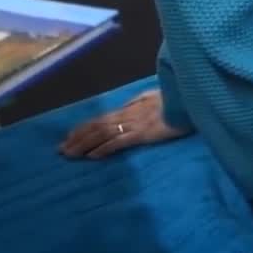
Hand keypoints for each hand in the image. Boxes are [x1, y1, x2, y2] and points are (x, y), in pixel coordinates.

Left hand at [59, 89, 190, 159]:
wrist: (191, 99)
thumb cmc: (176, 99)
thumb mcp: (155, 96)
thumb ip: (140, 101)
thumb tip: (127, 106)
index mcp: (130, 107)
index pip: (101, 118)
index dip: (83, 127)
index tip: (69, 136)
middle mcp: (128, 115)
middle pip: (97, 126)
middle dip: (77, 138)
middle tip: (61, 150)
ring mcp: (134, 124)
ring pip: (102, 134)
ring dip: (84, 144)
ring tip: (70, 154)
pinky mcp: (143, 133)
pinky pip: (119, 141)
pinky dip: (103, 148)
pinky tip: (92, 156)